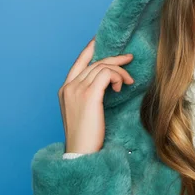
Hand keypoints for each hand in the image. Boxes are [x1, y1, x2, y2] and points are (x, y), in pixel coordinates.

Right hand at [58, 35, 134, 153]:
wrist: (80, 153)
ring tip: (129, 82)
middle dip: (114, 59)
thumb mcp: (83, 112)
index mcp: (64, 89)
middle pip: (94, 62)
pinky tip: (121, 87)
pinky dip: (118, 77)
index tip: (101, 40)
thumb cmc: (85, 137)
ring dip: (120, 71)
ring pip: (102, 66)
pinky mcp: (89, 94)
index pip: (79, 61)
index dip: (90, 48)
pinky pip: (107, 74)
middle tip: (129, 59)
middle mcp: (69, 86)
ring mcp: (77, 89)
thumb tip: (107, 84)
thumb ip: (89, 95)